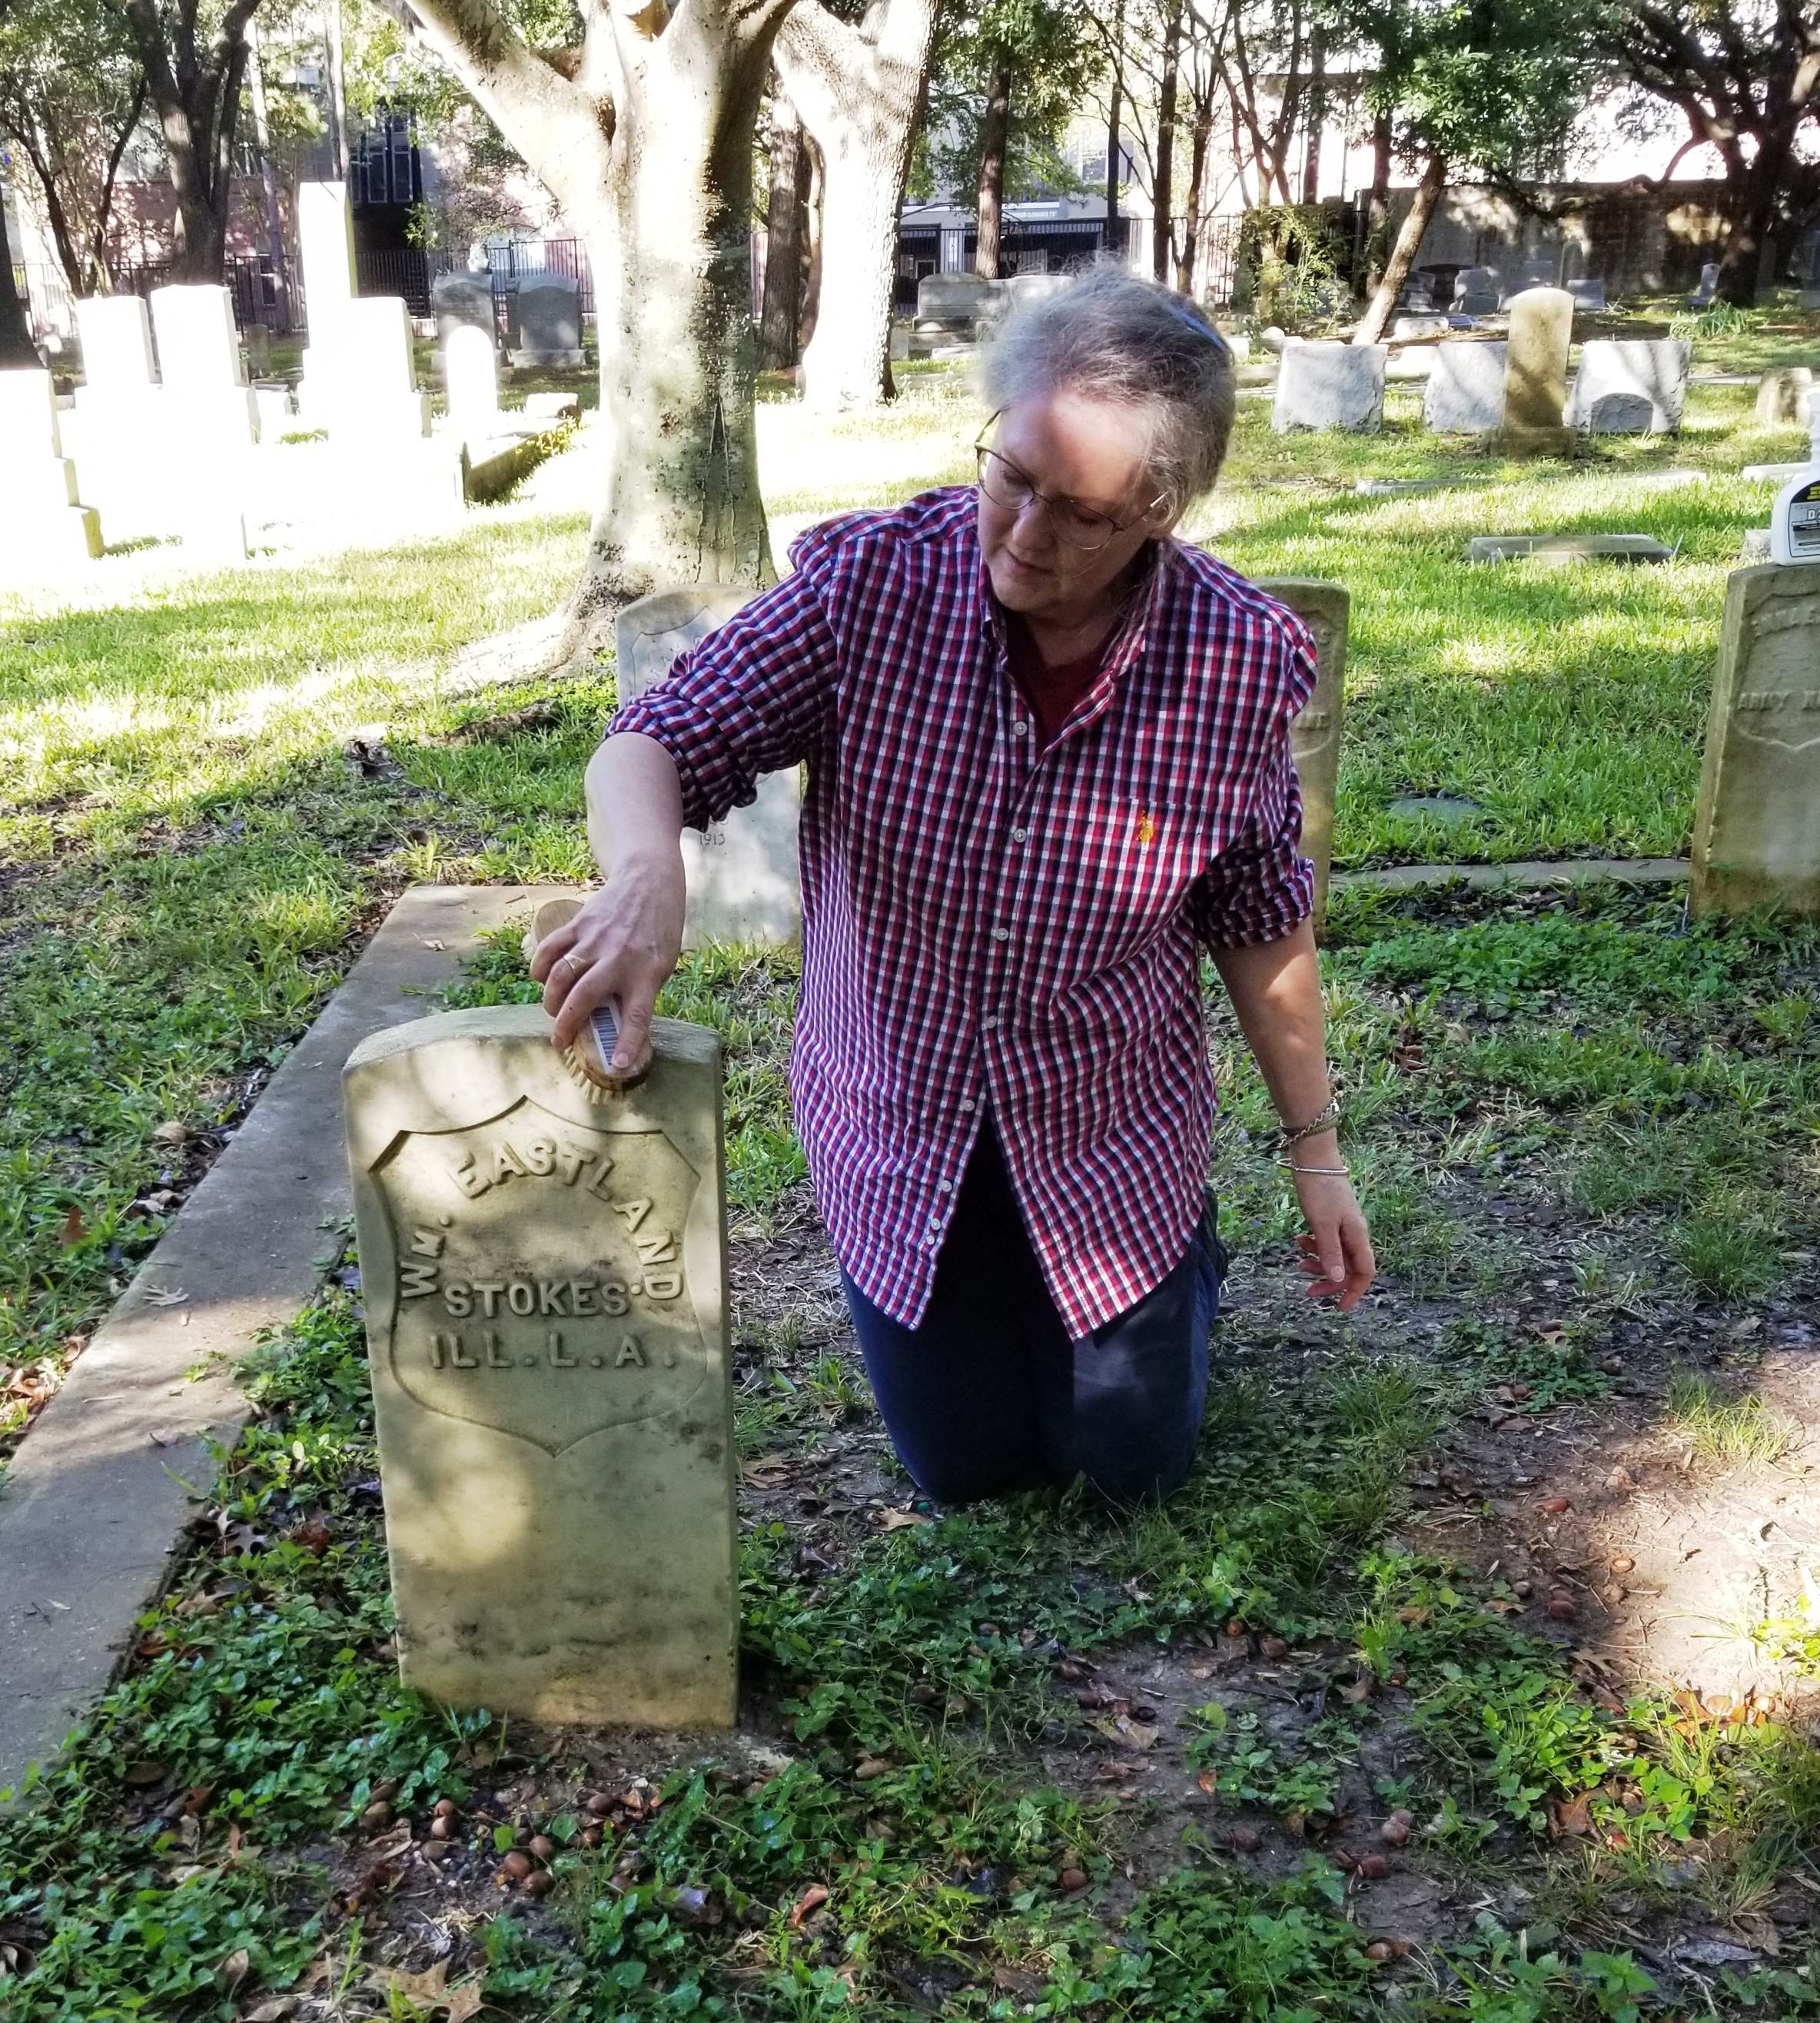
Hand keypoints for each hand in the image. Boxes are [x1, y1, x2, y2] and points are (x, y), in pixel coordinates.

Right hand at [527, 851, 685, 1076]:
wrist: (649, 881)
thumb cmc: (658, 931)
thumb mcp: (663, 964)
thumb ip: (639, 992)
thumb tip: (614, 1026)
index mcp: (648, 973)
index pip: (637, 1016)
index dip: (626, 1043)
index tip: (616, 1066)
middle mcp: (620, 958)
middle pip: (584, 998)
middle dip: (566, 1025)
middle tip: (559, 1041)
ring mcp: (595, 940)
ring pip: (560, 975)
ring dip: (551, 999)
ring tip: (554, 1011)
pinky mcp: (578, 924)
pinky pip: (550, 950)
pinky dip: (540, 968)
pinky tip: (542, 979)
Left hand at [1285, 1135, 1375, 1309]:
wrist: (1313, 1158)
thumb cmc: (1319, 1190)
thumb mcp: (1322, 1225)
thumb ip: (1331, 1252)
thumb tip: (1339, 1279)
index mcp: (1358, 1235)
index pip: (1364, 1272)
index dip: (1354, 1291)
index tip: (1338, 1307)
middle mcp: (1354, 1232)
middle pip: (1348, 1267)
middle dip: (1329, 1281)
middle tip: (1307, 1291)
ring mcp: (1343, 1224)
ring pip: (1335, 1254)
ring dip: (1318, 1262)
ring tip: (1297, 1261)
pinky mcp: (1331, 1216)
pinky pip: (1326, 1240)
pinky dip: (1313, 1245)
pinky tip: (1298, 1239)